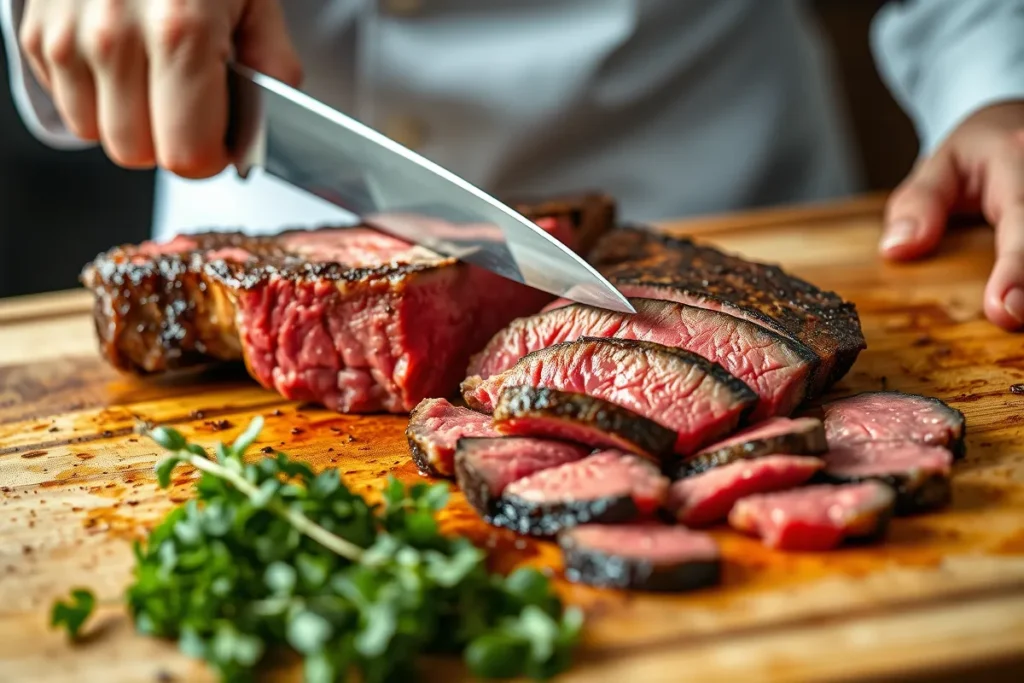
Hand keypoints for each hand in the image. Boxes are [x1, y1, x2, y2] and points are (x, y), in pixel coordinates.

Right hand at [18, 0, 301, 177]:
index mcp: (181, 31)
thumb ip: (273, 65)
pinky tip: (120, 58)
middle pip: (137, 153)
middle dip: (169, 141)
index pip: (188, 153)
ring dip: (128, 120)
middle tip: (190, 106)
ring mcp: (67, 33)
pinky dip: (94, 93)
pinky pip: (66, 101)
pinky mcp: (35, 32)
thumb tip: (268, 126)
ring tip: (153, 76)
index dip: (211, 157)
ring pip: (96, 133)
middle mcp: (115, 35)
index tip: (221, 141)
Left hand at [880, 101, 1023, 330]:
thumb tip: (897, 249)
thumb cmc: (980, 152)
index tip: (1004, 309)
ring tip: (1014, 311)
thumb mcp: (940, 165)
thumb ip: (919, 205)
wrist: (1023, 124)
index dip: (1017, 269)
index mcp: (1019, 159)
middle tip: (1010, 320)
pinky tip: (1019, 299)